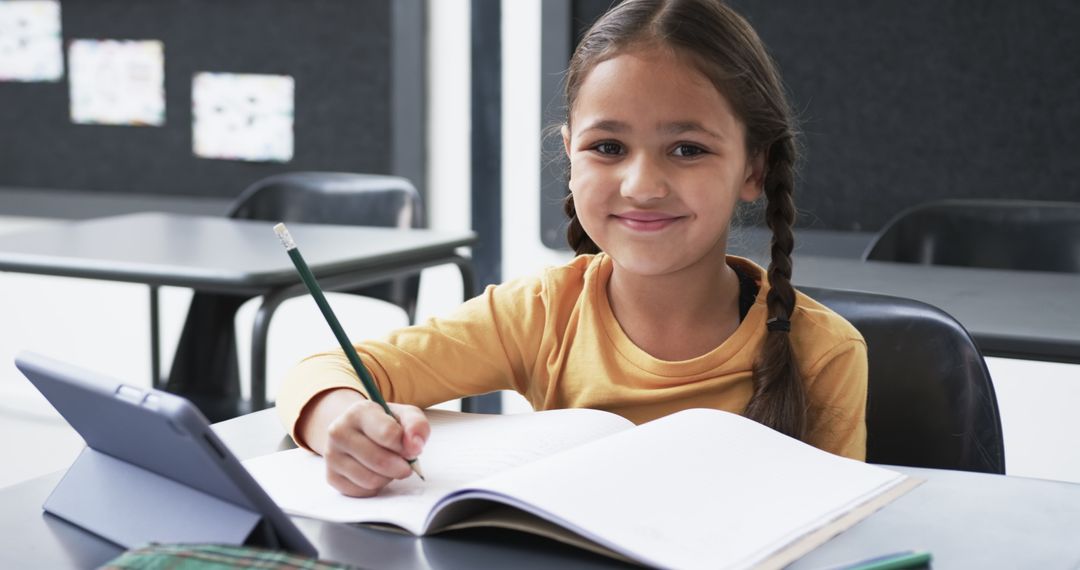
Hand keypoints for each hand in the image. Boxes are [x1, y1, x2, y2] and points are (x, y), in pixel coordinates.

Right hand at [298, 389, 429, 496]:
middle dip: (400, 467)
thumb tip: (415, 446)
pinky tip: (376, 473)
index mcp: (358, 412)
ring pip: (370, 480)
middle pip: (379, 460)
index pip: (388, 434)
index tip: (412, 448)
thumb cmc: (384, 423)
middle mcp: (339, 431)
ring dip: (388, 477)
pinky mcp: (331, 476)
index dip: (407, 446)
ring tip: (389, 466)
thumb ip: (416, 425)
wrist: (356, 430)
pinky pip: (362, 492)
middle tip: (406, 464)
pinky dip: (376, 487)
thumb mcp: (404, 415)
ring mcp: (332, 455)